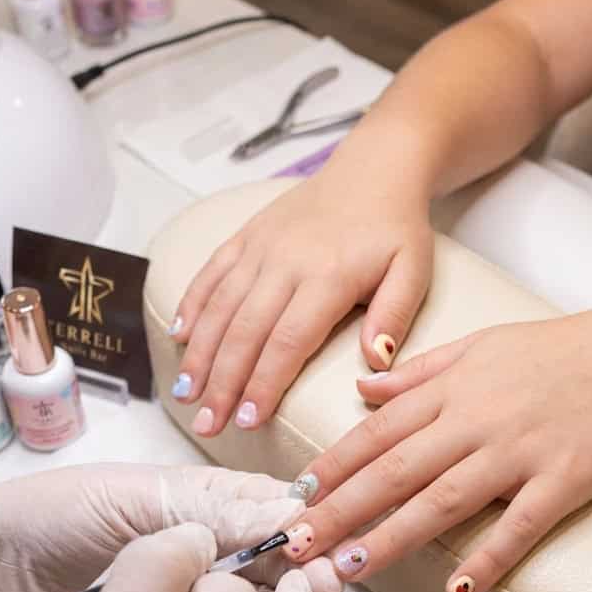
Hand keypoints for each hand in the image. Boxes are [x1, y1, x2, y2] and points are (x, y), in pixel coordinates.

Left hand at [0, 463, 338, 591]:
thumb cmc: (59, 519)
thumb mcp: (138, 503)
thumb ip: (210, 511)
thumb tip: (290, 518)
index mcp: (196, 502)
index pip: (267, 507)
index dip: (304, 523)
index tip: (331, 544)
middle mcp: (201, 549)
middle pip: (271, 556)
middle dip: (304, 566)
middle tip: (329, 587)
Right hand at [168, 167, 433, 435]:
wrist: (374, 168)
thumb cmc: (396, 228)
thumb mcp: (413, 270)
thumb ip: (394, 315)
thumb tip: (374, 363)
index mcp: (327, 276)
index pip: (287, 341)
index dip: (264, 383)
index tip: (248, 420)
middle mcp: (285, 261)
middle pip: (245, 331)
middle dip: (222, 382)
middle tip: (208, 423)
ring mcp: (260, 246)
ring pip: (220, 306)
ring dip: (199, 354)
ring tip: (186, 396)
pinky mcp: (246, 235)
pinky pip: (211, 271)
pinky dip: (192, 304)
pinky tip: (178, 337)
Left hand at [281, 306, 591, 591]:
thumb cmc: (555, 351)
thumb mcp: (477, 346)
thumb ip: (416, 372)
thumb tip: (362, 388)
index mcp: (450, 391)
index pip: (376, 433)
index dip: (332, 467)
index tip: (293, 497)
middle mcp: (475, 421)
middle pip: (394, 471)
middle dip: (340, 510)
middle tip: (296, 545)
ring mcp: (518, 452)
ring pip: (443, 500)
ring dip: (392, 536)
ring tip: (349, 567)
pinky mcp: (563, 480)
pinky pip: (520, 525)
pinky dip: (490, 557)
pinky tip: (459, 589)